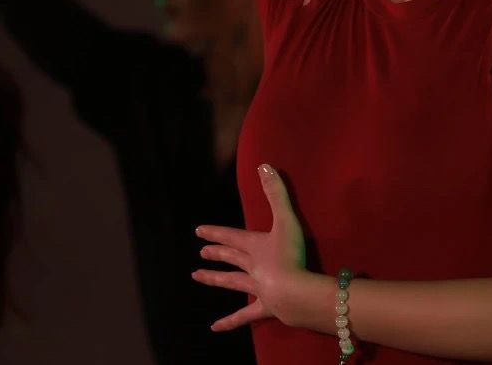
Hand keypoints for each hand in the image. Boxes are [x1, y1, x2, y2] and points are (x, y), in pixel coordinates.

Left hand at [193, 163, 308, 330]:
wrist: (294, 292)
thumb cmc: (290, 255)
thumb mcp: (286, 220)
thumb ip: (276, 193)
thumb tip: (264, 164)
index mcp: (254, 246)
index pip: (231, 236)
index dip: (216, 233)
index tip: (199, 232)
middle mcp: (251, 266)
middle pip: (231, 258)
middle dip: (216, 254)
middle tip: (200, 254)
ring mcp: (256, 288)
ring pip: (232, 283)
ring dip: (215, 279)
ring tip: (197, 277)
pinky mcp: (264, 307)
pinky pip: (243, 316)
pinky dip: (229, 322)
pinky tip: (215, 328)